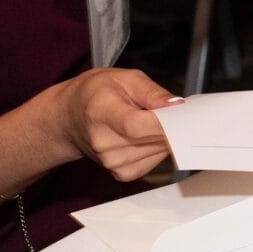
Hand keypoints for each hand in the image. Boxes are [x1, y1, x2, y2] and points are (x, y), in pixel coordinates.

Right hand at [57, 68, 178, 181]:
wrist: (71, 117)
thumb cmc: (96, 94)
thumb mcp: (124, 78)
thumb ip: (152, 91)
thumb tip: (176, 105)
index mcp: (101, 112)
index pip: (136, 125)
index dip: (163, 122)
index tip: (181, 113)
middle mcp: (103, 142)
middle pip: (151, 140)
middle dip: (171, 125)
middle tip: (172, 111)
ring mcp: (110, 161)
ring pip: (157, 152)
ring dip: (165, 137)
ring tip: (151, 120)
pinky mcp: (120, 173)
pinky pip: (153, 163)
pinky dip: (158, 148)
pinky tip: (148, 135)